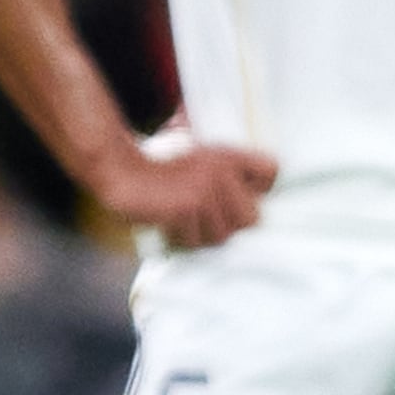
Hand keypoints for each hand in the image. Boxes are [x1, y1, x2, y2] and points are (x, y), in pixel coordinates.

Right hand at [87, 127, 273, 250]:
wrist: (122, 172)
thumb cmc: (159, 168)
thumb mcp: (198, 156)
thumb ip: (226, 170)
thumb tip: (255, 189)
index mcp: (227, 154)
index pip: (271, 170)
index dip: (260, 191)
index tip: (244, 196)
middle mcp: (221, 171)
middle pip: (252, 218)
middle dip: (229, 224)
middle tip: (205, 216)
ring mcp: (204, 191)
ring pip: (222, 235)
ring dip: (202, 235)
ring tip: (184, 219)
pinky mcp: (186, 209)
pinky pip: (196, 240)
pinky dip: (182, 239)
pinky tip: (169, 223)